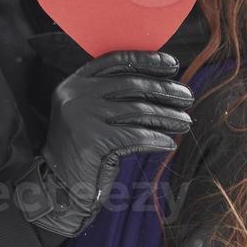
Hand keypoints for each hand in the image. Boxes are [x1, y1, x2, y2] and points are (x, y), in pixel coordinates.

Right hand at [15, 50, 193, 238]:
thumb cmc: (82, 150)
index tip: (172, 65)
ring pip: (137, 110)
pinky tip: (169, 143)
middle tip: (187, 97)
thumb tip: (160, 83)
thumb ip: (111, 95)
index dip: (146, 60)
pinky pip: (136, 136)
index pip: (115, 60)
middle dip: (164, 89)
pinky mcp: (94, 141)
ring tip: (185, 121)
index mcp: (74, 83)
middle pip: (131, 84)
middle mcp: (76, 95)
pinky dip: (156, 139)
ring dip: (167, 115)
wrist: (59, 186)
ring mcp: (83, 117)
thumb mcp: (88, 113)